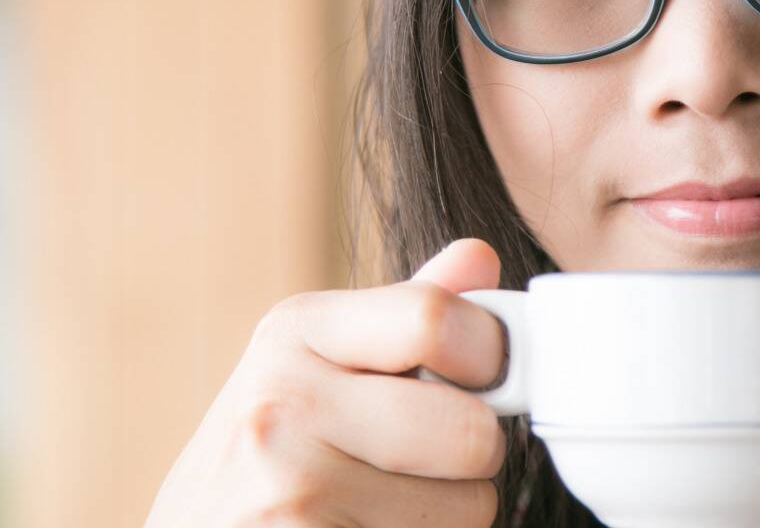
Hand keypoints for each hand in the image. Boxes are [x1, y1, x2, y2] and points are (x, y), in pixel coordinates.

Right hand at [144, 239, 508, 527]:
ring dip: (445, 513)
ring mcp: (290, 487)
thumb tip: (481, 258)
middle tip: (424, 457)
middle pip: (472, 430)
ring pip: (468, 508)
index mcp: (297, 329)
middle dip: (472, 454)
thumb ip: (404, 313)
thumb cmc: (268, 445)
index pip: (435, 318)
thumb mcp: (318, 359)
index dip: (491, 354)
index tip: (486, 376)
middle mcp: (285, 402)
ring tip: (376, 500)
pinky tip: (357, 527)